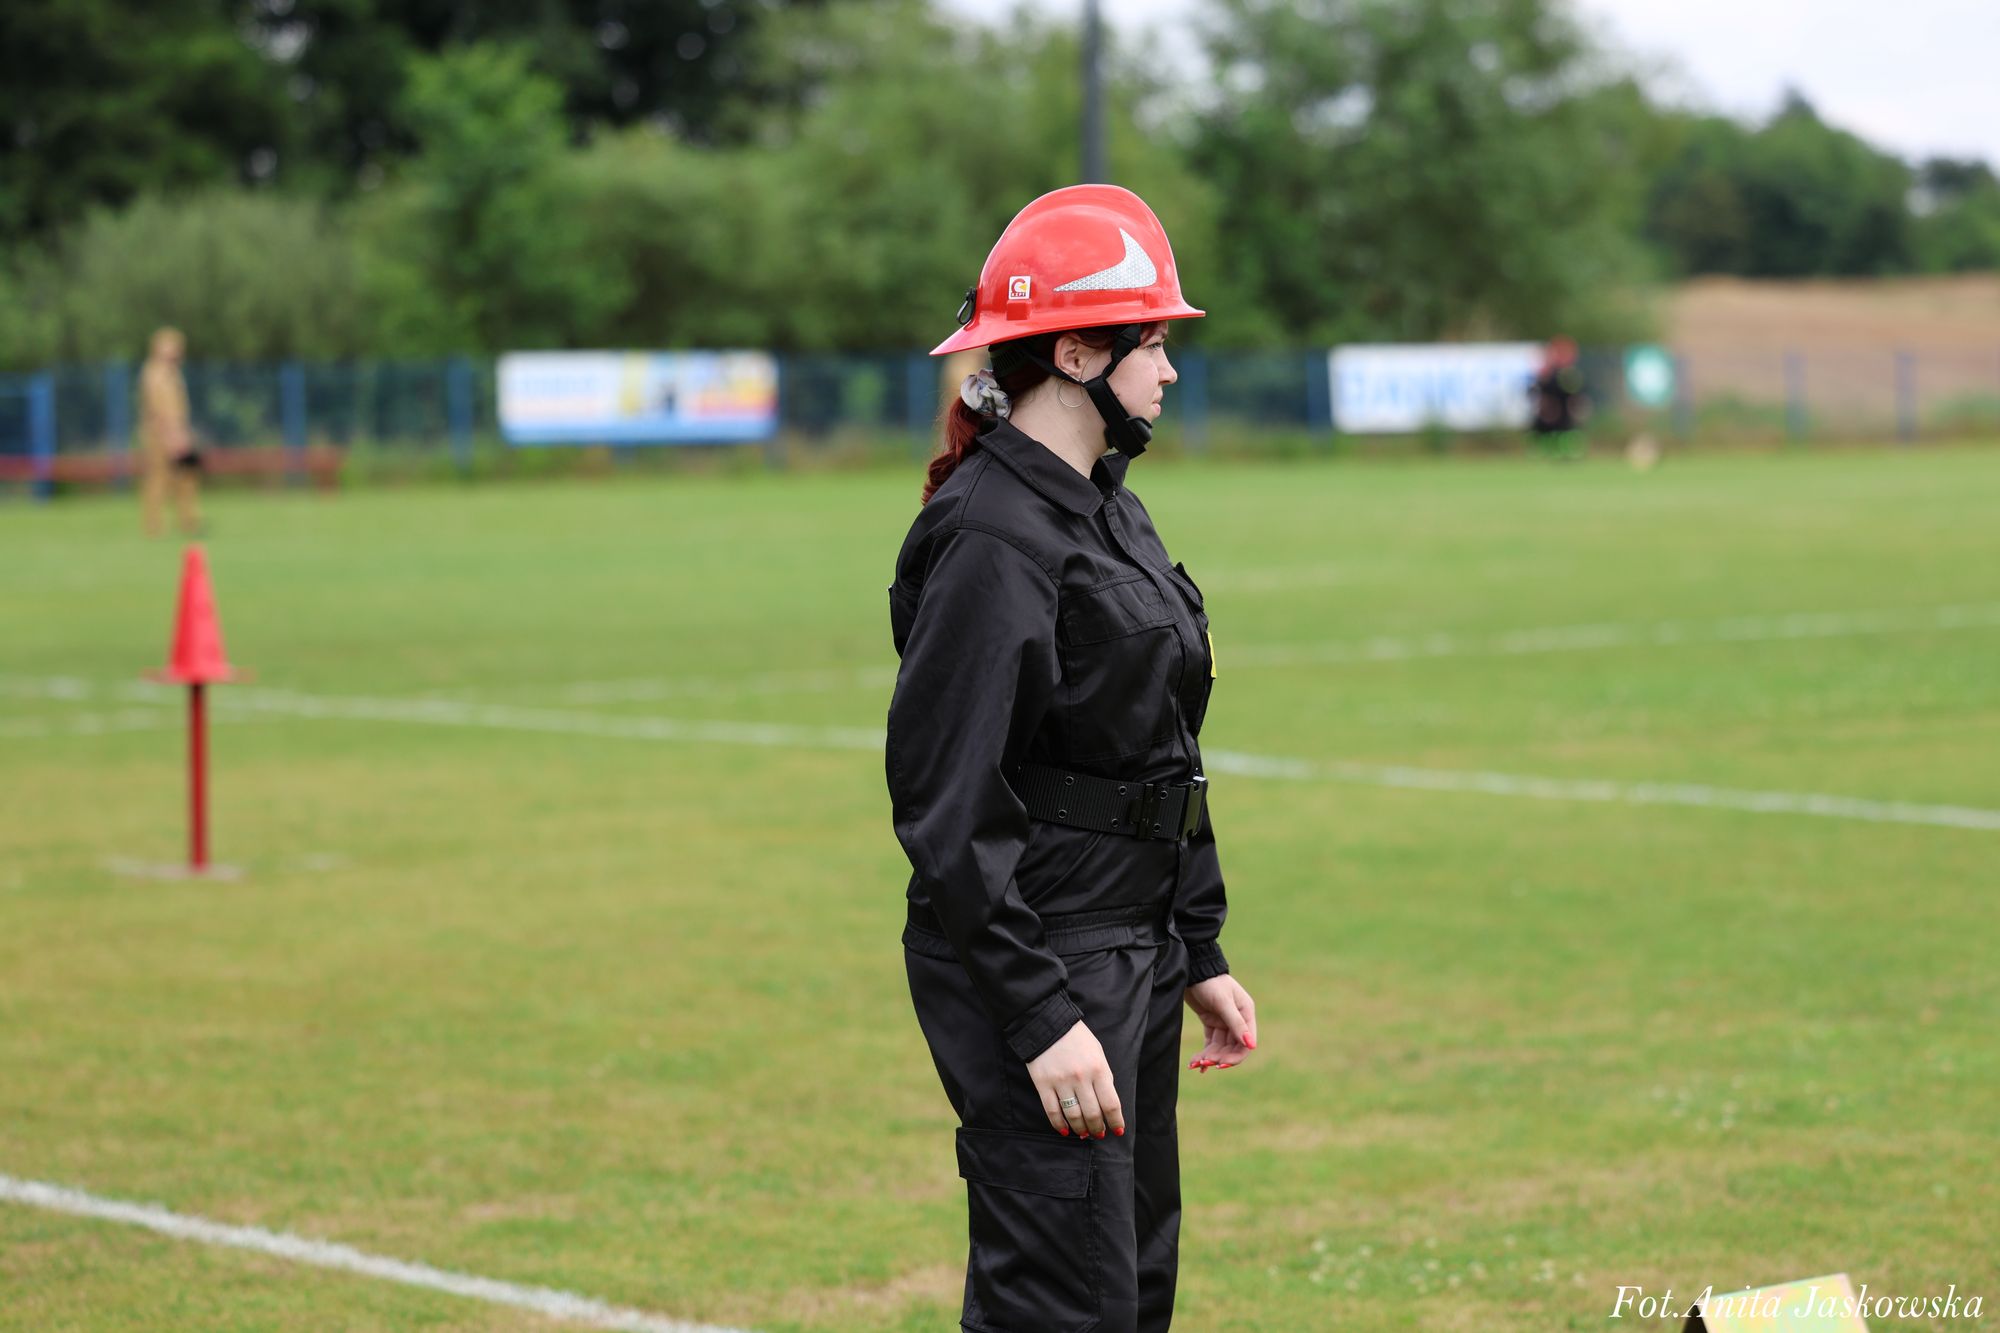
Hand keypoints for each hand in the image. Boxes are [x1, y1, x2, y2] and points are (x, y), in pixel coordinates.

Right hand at [1026, 1019, 1123, 1138]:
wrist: (1048, 1023)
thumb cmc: (1077, 1038)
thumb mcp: (1098, 1053)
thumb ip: (1104, 1076)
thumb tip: (1106, 1103)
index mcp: (1098, 1069)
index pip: (1111, 1104)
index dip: (1116, 1121)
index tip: (1118, 1130)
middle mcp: (1081, 1078)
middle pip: (1093, 1114)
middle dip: (1098, 1128)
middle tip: (1099, 1134)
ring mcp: (1061, 1082)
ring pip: (1073, 1116)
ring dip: (1081, 1129)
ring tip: (1084, 1133)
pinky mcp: (1043, 1084)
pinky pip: (1052, 1111)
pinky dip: (1059, 1125)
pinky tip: (1065, 1131)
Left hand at [1184, 974, 1255, 1071]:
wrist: (1192, 970)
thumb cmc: (1210, 982)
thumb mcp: (1223, 1002)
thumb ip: (1236, 1024)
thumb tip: (1251, 1045)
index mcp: (1246, 1013)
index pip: (1245, 1043)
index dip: (1234, 1057)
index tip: (1219, 1065)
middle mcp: (1237, 1019)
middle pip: (1232, 1048)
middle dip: (1219, 1058)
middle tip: (1204, 1064)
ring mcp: (1224, 1021)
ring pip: (1220, 1047)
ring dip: (1209, 1057)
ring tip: (1195, 1063)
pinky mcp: (1211, 1022)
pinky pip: (1211, 1043)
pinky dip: (1204, 1053)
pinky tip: (1196, 1063)